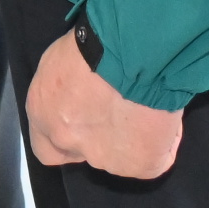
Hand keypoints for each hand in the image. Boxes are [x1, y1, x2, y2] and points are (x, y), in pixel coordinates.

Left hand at [25, 31, 181, 179]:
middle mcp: (67, 141)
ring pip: (120, 156)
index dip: (66, 136)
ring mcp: (105, 159)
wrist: (131, 54)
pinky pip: (156, 157)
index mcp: (43, 113)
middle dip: (98, 136)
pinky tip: (165, 117)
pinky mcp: (142, 165)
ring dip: (130, 138)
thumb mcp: (62, 59)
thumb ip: (64, 88)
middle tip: (118, 111)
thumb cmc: (94, 42)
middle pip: (81, 152)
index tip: (84, 120)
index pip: (46, 146)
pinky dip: (163, 141)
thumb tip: (79, 92)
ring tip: (147, 106)